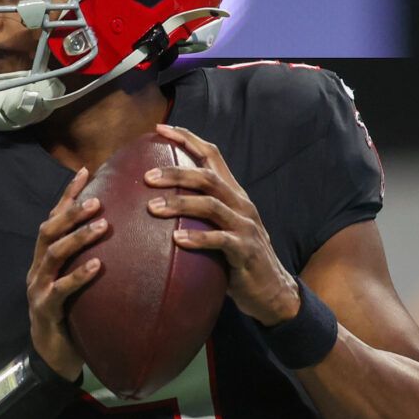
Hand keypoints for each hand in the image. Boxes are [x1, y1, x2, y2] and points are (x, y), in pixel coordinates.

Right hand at [27, 166, 105, 380]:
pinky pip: (61, 289)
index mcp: (44, 259)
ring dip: (77, 237)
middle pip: (49, 230)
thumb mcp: (79, 284)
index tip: (87, 171)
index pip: (53, 218)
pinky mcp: (45, 310)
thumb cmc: (71, 317)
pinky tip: (98, 266)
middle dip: (71, 212)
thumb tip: (124, 237)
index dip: (68, 195)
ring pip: (52, 254)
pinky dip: (78, 275)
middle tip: (98, 199)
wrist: (52, 358)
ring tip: (102, 225)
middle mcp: (37, 268)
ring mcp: (38, 288)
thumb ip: (90, 260)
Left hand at [149, 124, 299, 325]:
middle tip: (147, 177)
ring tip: (152, 208)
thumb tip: (154, 203)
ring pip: (211, 205)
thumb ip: (198, 214)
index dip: (187, 138)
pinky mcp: (245, 250)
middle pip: (207, 177)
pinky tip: (176, 240)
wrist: (271, 289)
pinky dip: (198, 238)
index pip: (212, 155)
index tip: (159, 129)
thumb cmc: (236, 259)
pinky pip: (220, 240)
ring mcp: (245, 226)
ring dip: (180, 203)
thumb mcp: (219, 229)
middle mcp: (241, 203)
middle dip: (176, 172)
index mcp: (233, 193)